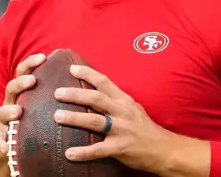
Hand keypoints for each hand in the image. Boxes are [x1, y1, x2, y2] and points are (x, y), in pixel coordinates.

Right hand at [0, 53, 45, 176]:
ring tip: (18, 112)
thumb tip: (82, 78)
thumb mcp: (44, 106)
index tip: (43, 57)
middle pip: (11, 88)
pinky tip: (5, 146)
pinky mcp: (2, 141)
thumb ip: (57, 94)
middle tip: (32, 81)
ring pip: (2, 113)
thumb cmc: (36, 123)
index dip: (31, 63)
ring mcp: (5, 122)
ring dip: (8, 111)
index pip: (25, 73)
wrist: (16, 150)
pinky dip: (1, 143)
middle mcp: (12, 104)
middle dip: (20, 83)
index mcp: (23, 94)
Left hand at [52, 65, 174, 173]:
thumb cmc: (145, 128)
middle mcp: (122, 112)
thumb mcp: (132, 108)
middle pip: (96, 98)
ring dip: (74, 118)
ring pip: (94, 121)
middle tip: (57, 92)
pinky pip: (98, 150)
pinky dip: (83, 152)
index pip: (105, 82)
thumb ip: (115, 101)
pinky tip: (69, 153)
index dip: (88, 74)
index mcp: (124, 100)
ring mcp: (121, 130)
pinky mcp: (120, 148)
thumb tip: (92, 92)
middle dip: (75, 94)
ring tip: (57, 116)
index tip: (71, 68)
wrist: (163, 149)